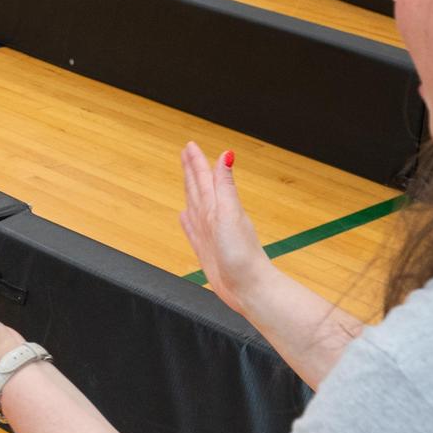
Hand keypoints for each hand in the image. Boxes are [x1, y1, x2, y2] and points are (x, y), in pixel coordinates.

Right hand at [178, 142, 269, 309]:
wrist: (248, 287)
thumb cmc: (242, 254)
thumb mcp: (230, 214)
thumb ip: (225, 185)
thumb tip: (227, 155)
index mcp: (219, 206)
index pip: (204, 177)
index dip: (197, 161)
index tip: (189, 146)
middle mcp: (214, 217)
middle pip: (199, 187)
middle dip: (192, 170)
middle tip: (185, 153)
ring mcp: (210, 232)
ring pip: (195, 204)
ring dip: (189, 190)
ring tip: (185, 178)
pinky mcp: (205, 249)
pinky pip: (192, 229)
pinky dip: (186, 221)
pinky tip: (184, 215)